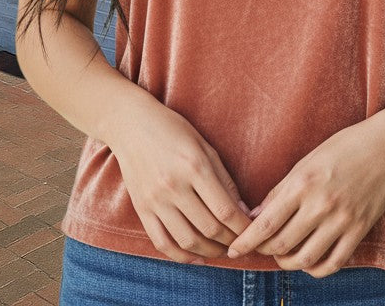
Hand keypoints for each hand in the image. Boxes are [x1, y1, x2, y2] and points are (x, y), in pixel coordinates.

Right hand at [109, 99, 252, 263]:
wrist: (131, 126)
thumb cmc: (173, 130)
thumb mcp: (204, 146)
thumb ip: (224, 179)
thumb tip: (242, 211)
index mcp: (195, 166)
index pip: (225, 210)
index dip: (243, 227)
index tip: (253, 232)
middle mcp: (174, 186)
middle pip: (209, 228)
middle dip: (230, 242)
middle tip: (241, 244)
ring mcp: (156, 200)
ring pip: (187, 241)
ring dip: (210, 252)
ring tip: (222, 251)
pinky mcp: (142, 209)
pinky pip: (162, 242)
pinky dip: (181, 257)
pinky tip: (196, 258)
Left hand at [225, 111, 384, 276]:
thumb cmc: (343, 147)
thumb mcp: (306, 162)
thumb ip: (281, 191)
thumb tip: (257, 217)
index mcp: (302, 183)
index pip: (266, 224)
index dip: (245, 242)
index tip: (233, 250)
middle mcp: (320, 204)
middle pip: (282, 245)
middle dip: (264, 252)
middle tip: (259, 249)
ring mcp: (342, 220)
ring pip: (305, 259)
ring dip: (288, 263)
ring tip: (283, 255)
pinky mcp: (359, 230)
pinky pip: (333, 263)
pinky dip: (316, 269)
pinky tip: (309, 262)